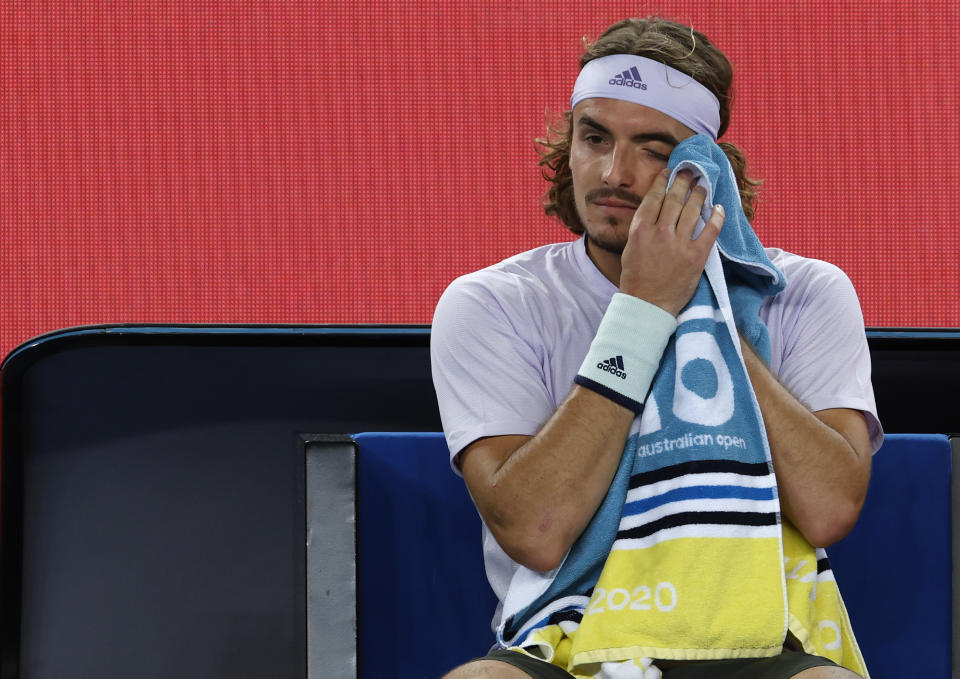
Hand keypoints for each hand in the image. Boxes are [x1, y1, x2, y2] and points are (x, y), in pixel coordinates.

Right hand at [618, 169, 723, 315]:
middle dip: (683, 181)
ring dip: (699, 194)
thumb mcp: (631, 248)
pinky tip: (718, 208)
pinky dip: (716, 216)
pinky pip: (710, 230)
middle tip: (690, 171)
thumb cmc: (636, 279)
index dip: (663, 181)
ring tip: (703, 185)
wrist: (648, 305)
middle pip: (674, 199)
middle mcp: (660, 232)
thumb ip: (642, 229)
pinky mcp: (696, 256)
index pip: (654, 198)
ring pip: (692, 210)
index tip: (669, 172)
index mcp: (641, 230)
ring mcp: (679, 244)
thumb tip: (653, 211)